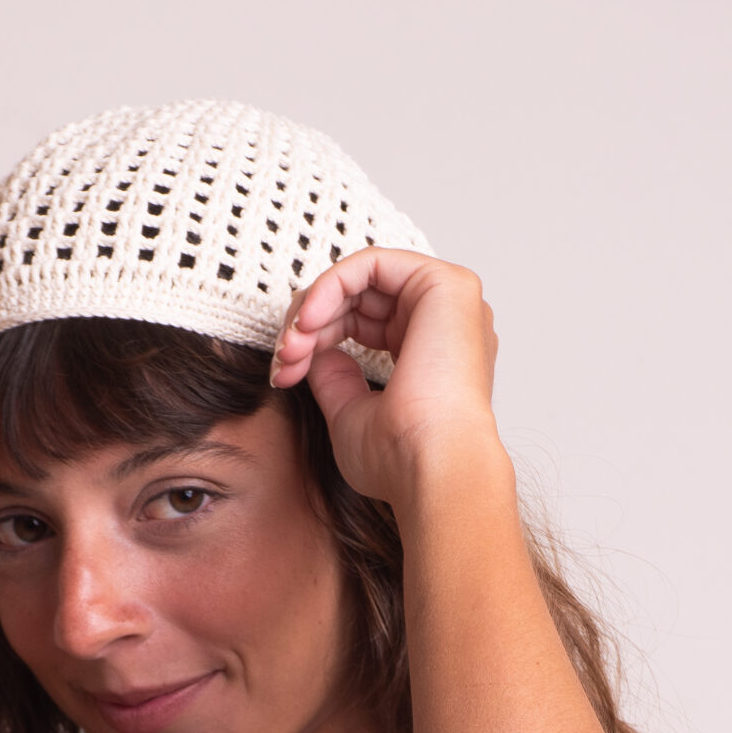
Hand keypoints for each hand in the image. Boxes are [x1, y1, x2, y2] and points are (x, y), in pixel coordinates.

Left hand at [266, 251, 504, 510]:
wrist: (433, 469)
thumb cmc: (401, 460)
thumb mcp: (350, 416)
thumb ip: (334, 379)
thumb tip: (317, 352)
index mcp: (431, 353)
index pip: (363, 323)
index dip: (315, 341)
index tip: (282, 376)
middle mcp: (444, 324)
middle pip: (358, 298)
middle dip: (308, 325)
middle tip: (282, 360)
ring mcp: (449, 302)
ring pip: (361, 277)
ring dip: (313, 309)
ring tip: (291, 349)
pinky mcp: (445, 284)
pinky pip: (372, 263)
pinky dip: (330, 286)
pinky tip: (309, 322)